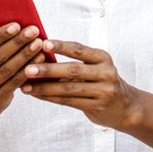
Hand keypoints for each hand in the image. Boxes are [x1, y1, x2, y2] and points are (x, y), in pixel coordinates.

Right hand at [0, 23, 44, 122]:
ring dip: (25, 55)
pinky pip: (15, 82)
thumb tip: (12, 26)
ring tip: (38, 43)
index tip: (17, 25)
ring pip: (8, 69)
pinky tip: (39, 59)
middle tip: (33, 31)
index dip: (0, 35)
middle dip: (17, 42)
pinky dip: (28, 69)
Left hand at [21, 40, 139, 130]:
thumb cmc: (102, 82)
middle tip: (28, 69)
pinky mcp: (97, 106)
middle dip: (48, 70)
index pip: (79, 50)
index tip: (44, 43)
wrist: (126, 107)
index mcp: (102, 58)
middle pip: (73, 70)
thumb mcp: (96, 67)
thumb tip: (40, 54)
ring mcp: (103, 91)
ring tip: (26, 86)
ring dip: (44, 88)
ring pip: (68, 89)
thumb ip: (75, 61)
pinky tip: (37, 95)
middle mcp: (105, 73)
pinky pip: (69, 101)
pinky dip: (51, 98)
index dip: (61, 46)